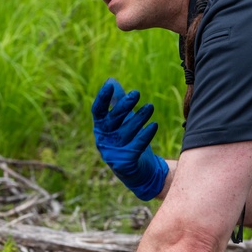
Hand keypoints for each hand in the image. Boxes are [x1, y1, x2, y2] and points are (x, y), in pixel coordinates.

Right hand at [91, 78, 169, 200]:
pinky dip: (145, 135)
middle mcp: (103, 140)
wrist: (138, 171)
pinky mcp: (125, 163)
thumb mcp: (122, 121)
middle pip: (112, 120)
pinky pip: (136, 146)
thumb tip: (111, 81)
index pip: (97, 111)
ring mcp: (112, 153)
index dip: (102, 98)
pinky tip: (154, 125)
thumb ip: (117, 102)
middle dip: (124, 106)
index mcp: (100, 128)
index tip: (110, 85)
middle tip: (136, 93)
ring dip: (139, 118)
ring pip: (126, 132)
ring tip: (150, 107)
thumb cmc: (128, 140)